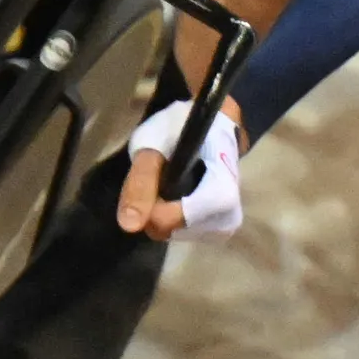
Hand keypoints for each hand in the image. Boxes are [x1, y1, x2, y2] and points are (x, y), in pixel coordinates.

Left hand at [120, 100, 243, 238]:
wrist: (213, 125)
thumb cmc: (183, 127)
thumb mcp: (155, 143)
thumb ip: (142, 182)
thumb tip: (129, 226)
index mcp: (221, 193)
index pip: (178, 221)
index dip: (152, 209)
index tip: (148, 184)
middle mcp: (229, 217)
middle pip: (174, 230)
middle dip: (155, 210)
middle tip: (157, 178)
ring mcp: (227, 226)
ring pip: (176, 233)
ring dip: (161, 212)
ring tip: (167, 183)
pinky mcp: (222, 230)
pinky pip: (185, 232)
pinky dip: (172, 216)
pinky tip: (175, 195)